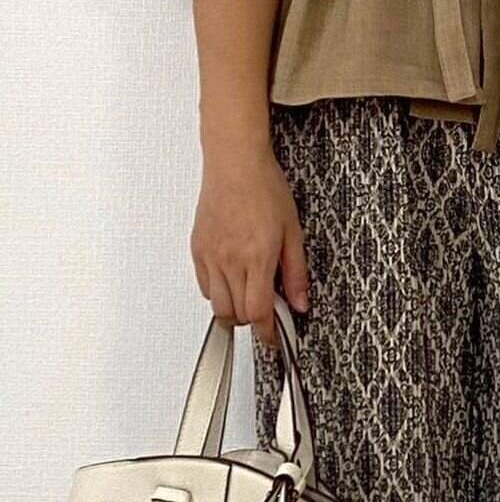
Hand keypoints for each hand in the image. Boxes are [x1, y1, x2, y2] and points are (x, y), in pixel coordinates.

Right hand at [190, 134, 307, 348]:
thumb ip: (296, 273)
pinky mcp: (197, 249)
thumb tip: (300, 302)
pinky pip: (204, 285)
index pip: (258, 312)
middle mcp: (228, 260)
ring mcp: (209, 255)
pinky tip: (234, 281)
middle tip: (269, 315)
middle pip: (235, 314)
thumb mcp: (294, 233)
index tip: (275, 339)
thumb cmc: (264, 189)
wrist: (234, 163)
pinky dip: (218, 293)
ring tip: (252, 297)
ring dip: (234, 310)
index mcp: (255, 258)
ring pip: (216, 304)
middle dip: (253, 322)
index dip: (268, 333)